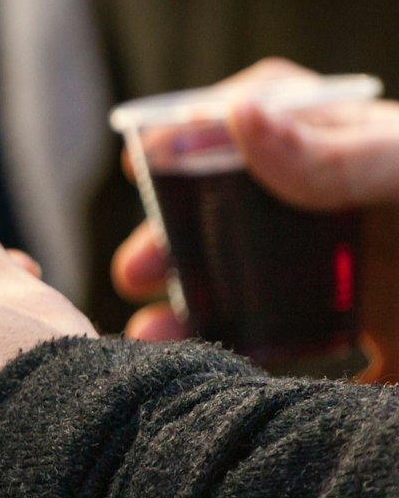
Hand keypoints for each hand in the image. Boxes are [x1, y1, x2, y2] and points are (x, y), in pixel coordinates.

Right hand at [112, 58, 398, 373]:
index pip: (258, 117)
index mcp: (344, 145)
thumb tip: (234, 114)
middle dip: (169, 240)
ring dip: (188, 310)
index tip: (141, 164)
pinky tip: (210, 383)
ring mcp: (344, 268)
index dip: (190, 134)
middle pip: (229, 209)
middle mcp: (335, 203)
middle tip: (135, 273)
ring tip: (152, 340)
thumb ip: (332, 153)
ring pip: (245, 284)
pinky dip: (241, 365)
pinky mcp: (363, 332)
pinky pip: (290, 347)